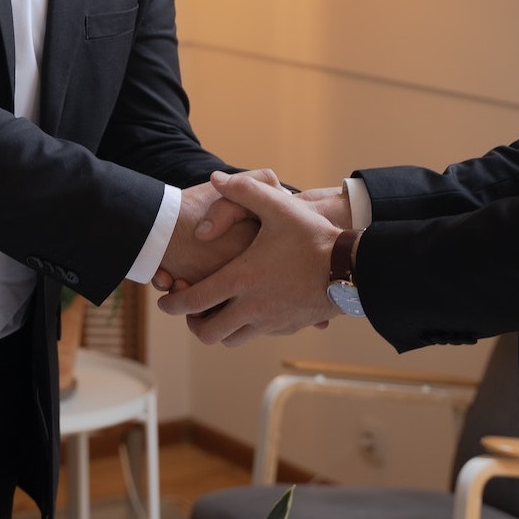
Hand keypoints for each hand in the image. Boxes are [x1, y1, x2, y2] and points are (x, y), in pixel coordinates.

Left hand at [157, 170, 343, 345]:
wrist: (352, 268)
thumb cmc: (313, 237)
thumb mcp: (278, 207)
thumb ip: (244, 189)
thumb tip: (215, 178)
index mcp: (242, 279)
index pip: (194, 302)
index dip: (173, 304)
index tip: (165, 300)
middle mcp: (252, 307)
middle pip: (208, 332)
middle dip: (193, 323)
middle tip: (191, 309)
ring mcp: (270, 322)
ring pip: (231, 339)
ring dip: (219, 328)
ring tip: (217, 311)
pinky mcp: (287, 328)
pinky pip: (256, 335)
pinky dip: (244, 328)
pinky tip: (249, 308)